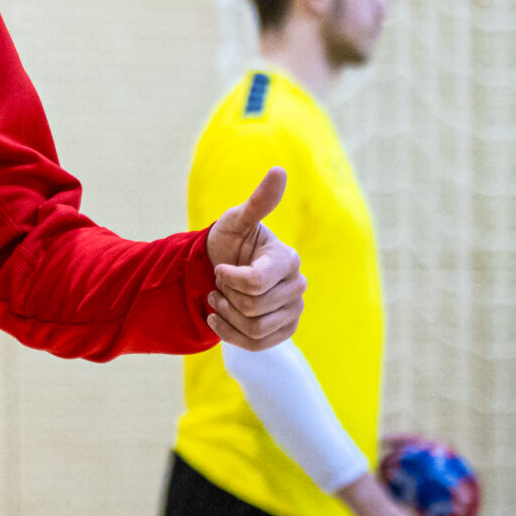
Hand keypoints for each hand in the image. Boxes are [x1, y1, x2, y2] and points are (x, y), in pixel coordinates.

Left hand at [204, 167, 304, 350]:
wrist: (222, 269)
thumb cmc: (230, 241)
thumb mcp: (237, 221)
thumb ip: (258, 202)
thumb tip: (279, 170)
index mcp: (288, 259)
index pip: (254, 282)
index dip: (228, 278)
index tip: (219, 267)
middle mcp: (297, 285)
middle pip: (252, 307)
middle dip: (226, 295)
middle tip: (221, 283)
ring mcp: (293, 311)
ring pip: (254, 329)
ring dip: (226, 315)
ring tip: (219, 299)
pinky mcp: (284, 331)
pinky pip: (256, 344)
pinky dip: (230, 335)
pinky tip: (218, 320)